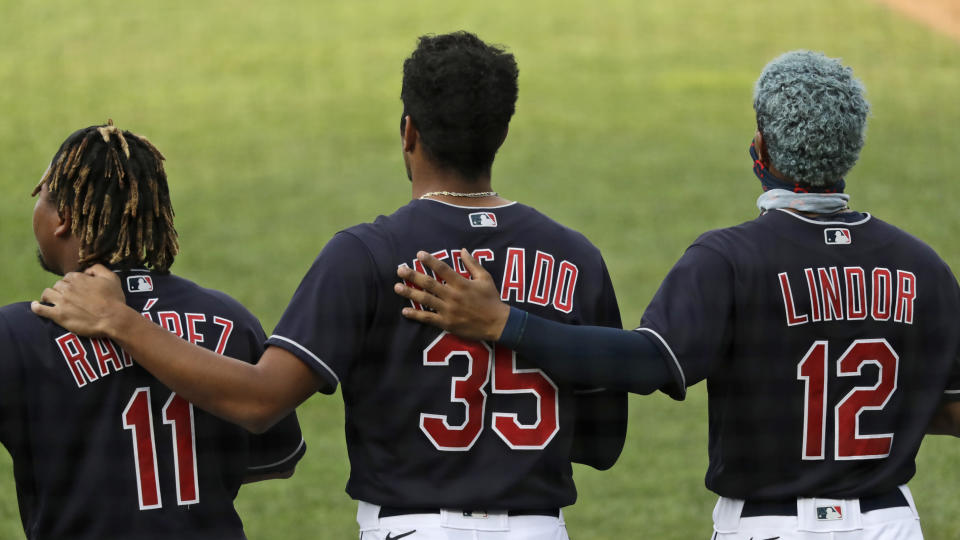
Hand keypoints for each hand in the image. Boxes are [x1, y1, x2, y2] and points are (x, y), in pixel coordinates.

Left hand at [32, 264, 128, 337]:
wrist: (113, 319)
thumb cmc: (115, 300)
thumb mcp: (112, 278)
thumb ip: (98, 268)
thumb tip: (87, 270)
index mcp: (79, 278)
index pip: (68, 277)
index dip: (72, 282)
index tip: (77, 289)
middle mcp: (68, 288)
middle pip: (57, 285)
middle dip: (61, 289)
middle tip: (68, 297)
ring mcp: (62, 301)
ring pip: (47, 294)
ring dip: (49, 296)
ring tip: (51, 300)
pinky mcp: (58, 315)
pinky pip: (40, 309)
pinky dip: (36, 306)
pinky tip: (36, 305)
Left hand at [395, 249, 509, 341]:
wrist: (497, 323)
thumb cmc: (491, 299)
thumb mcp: (485, 278)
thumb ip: (473, 264)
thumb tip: (463, 250)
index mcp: (462, 284)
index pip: (443, 269)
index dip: (430, 261)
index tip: (419, 254)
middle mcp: (453, 296)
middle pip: (429, 283)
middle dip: (413, 276)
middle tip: (400, 269)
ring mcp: (449, 310)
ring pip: (425, 300)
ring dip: (410, 293)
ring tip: (397, 287)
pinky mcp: (447, 323)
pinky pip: (428, 318)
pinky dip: (416, 315)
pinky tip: (405, 311)